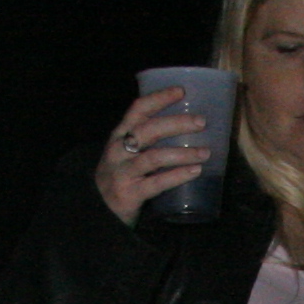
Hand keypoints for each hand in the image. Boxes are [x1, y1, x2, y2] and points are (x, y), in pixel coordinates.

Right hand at [92, 86, 216, 225]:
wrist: (98, 212)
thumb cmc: (121, 177)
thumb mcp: (126, 153)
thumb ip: (148, 141)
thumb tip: (187, 128)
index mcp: (119, 135)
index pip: (137, 110)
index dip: (158, 98)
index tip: (181, 91)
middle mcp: (117, 150)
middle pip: (148, 130)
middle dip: (176, 123)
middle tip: (201, 122)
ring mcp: (122, 172)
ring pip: (154, 157)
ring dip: (183, 153)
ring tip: (205, 152)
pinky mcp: (129, 194)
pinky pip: (157, 183)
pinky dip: (177, 176)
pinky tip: (195, 171)